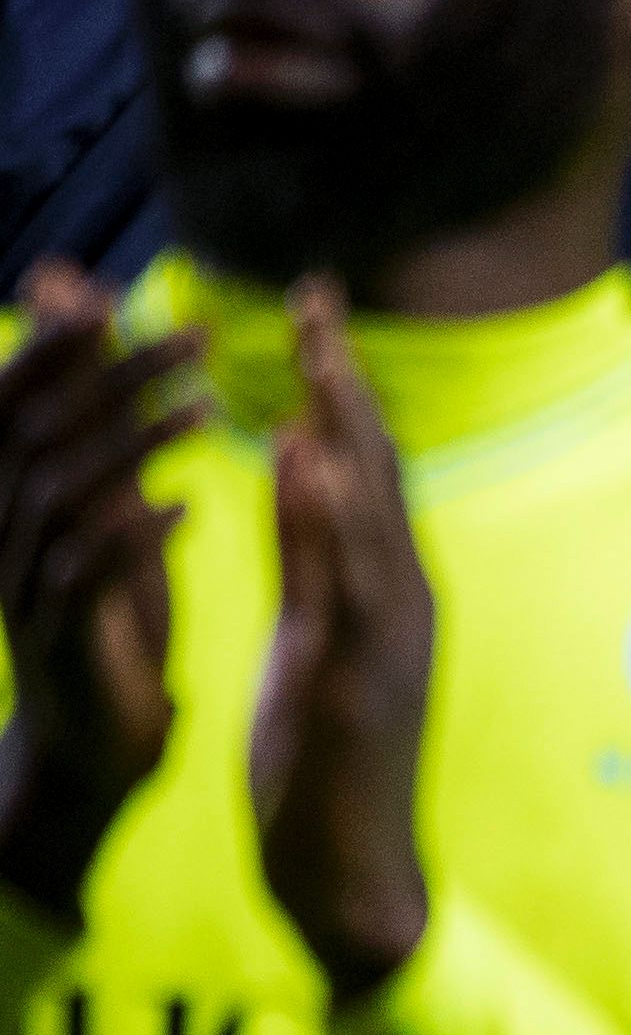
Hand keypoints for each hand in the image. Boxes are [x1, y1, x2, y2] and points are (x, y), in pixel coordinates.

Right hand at [0, 266, 206, 925]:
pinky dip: (131, 538)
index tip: (106, 294)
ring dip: (132, 446)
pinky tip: (181, 509)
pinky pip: (85, 578)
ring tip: (205, 411)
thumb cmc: (108, 606)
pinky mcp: (64, 640)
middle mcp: (2, 532)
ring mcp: (26, 587)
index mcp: (8, 495)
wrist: (97, 740)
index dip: (48, 347)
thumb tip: (81, 302)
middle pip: (39, 433)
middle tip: (200, 337)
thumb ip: (93, 409)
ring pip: (62, 498)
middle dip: (112, 378)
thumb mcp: (100, 497)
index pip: (8, 401)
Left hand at [248, 281, 435, 1002]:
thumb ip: (307, 552)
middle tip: (314, 292)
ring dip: (348, 429)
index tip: (307, 306)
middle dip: (344, 379)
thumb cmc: (324, 765)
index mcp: (383, 589)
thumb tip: (298, 457)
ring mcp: (391, 638)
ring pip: (372, 514)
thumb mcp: (305, 638)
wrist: (351, 877)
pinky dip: (334, 519)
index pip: (360, 467)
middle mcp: (402, 598)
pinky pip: (350, 584)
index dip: (337, 384)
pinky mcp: (363, 678)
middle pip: (376, 469)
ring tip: (319, 352)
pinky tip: (311, 464)